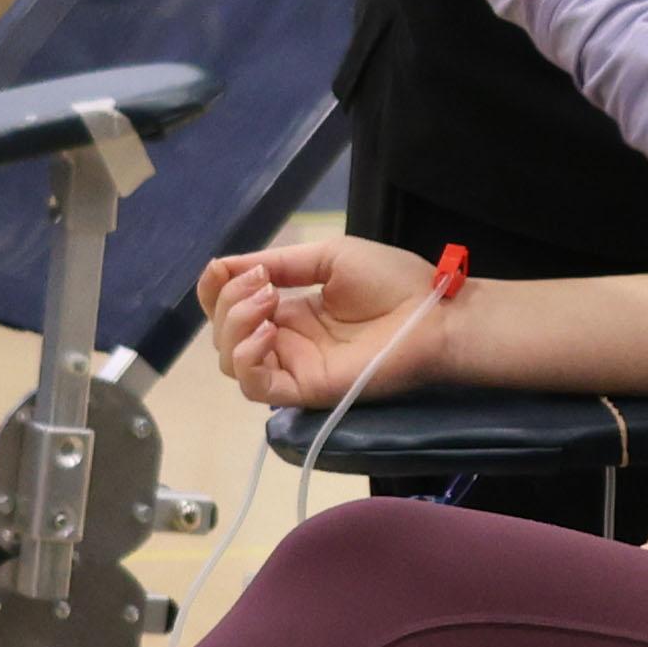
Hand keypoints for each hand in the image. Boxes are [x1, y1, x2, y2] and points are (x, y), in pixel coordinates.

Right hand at [198, 235, 458, 407]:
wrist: (431, 311)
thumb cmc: (392, 282)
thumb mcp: (329, 257)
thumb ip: (280, 263)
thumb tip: (228, 265)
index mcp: (290, 312)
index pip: (230, 308)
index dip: (215, 288)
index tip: (221, 266)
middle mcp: (285, 342)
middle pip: (224, 334)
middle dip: (228, 301)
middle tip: (263, 283)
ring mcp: (293, 367)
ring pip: (231, 362)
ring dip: (234, 326)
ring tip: (267, 302)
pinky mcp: (305, 389)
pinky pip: (256, 386)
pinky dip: (247, 359)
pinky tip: (267, 333)